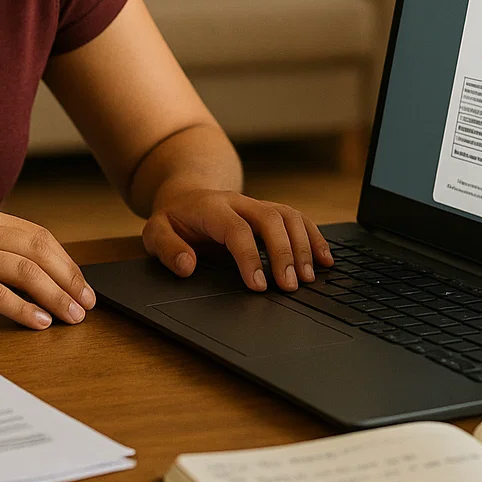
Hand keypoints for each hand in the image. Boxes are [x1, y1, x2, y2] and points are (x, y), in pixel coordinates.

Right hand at [0, 202, 94, 329]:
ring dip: (56, 295)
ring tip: (72, 316)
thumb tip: (29, 267)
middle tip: (87, 302)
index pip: (36, 233)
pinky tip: (40, 321)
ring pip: (25, 271)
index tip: (79, 282)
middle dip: (69, 277)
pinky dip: (25, 309)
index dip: (64, 260)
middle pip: (38, 249)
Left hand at [143, 188, 334, 291]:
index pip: (236, 229)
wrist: (187, 194)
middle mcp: (240, 202)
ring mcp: (258, 204)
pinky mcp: (271, 211)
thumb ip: (167, 248)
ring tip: (309, 278)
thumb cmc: (174, 219)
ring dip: (303, 246)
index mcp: (211, 207)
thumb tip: (187, 266)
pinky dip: (314, 238)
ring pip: (289, 216)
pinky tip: (325, 260)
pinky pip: (298, 218)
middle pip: (270, 219)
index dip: (249, 257)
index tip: (258, 286)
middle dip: (284, 253)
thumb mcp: (155, 232)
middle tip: (291, 287)